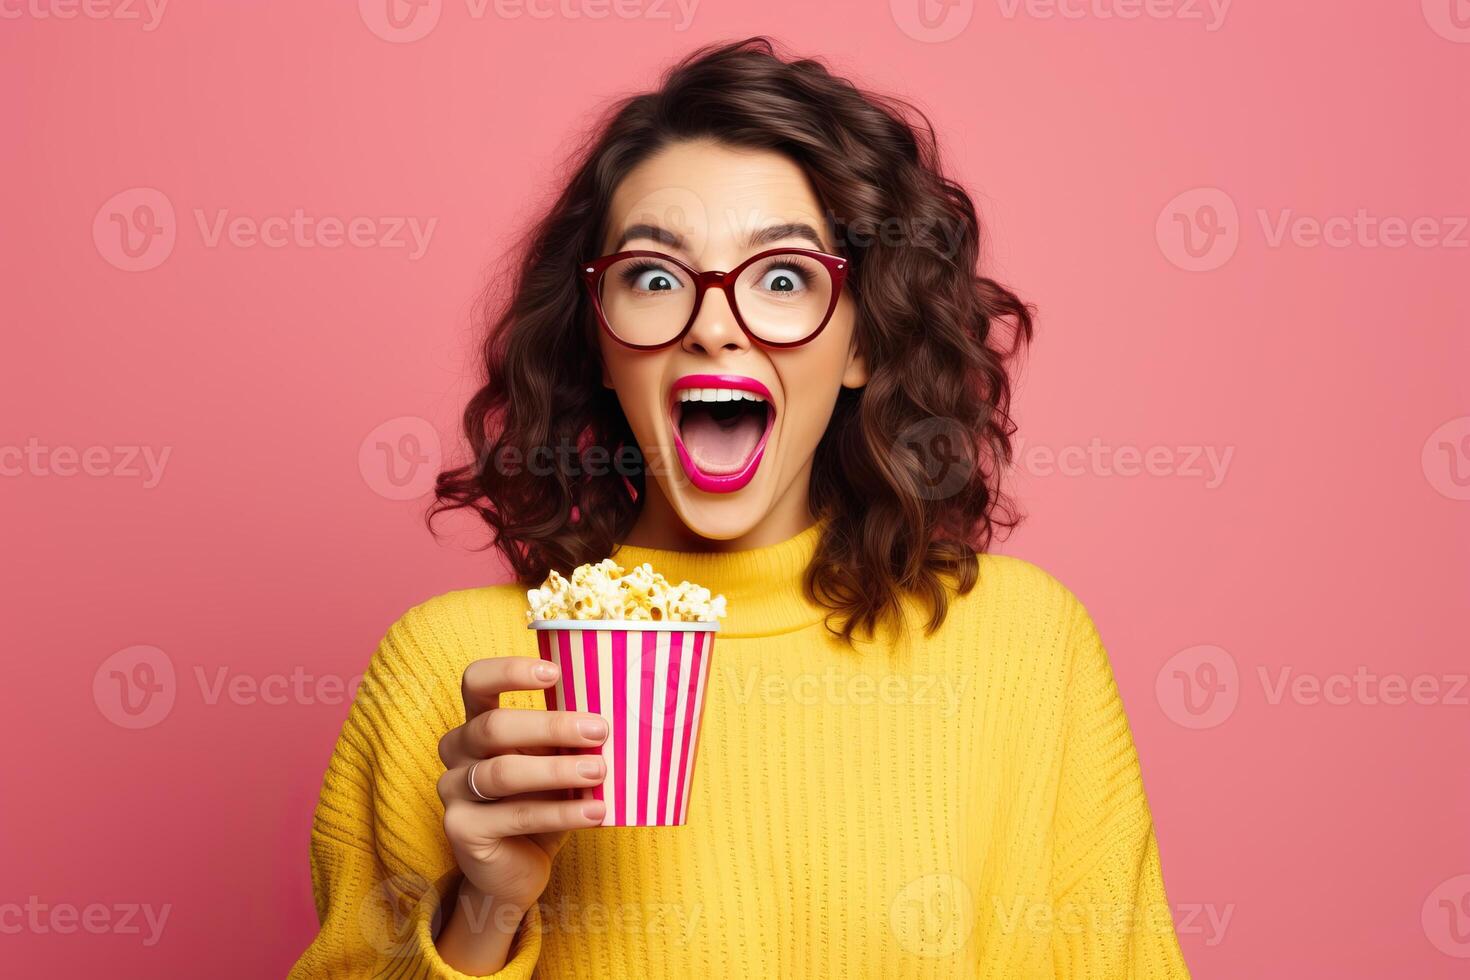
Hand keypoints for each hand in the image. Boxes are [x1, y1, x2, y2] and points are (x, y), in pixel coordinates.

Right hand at [433, 656, 607, 966]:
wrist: (514, 871)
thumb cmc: (542, 803)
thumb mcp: (555, 762)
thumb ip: (569, 739)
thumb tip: (624, 712)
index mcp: (477, 722)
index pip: (477, 680)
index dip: (510, 671)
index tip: (555, 672)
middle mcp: (457, 750)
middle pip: (494, 727)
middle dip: (551, 726)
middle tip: (600, 730)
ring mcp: (453, 790)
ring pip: (503, 773)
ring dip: (557, 771)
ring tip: (600, 772)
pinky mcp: (461, 829)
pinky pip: (515, 816)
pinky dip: (561, 812)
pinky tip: (595, 812)